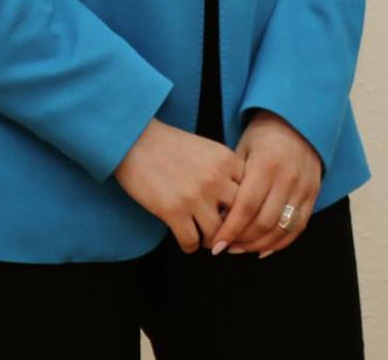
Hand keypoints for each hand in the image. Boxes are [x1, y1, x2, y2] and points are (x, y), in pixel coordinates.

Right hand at [112, 118, 244, 252]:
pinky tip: (187, 241)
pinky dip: (190, 246)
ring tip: (206, 239)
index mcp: (227, 160)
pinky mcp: (173, 211)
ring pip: (216, 234)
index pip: (251, 193)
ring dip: (212, 241)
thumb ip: (226, 171)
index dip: (247, 209)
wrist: (136, 140)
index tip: (240, 218)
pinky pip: (191, 241)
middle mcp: (216, 179)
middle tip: (226, 235)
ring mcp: (195, 196)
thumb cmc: (172, 146)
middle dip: (234, 229)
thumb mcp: (208, 150)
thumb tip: (238, 203)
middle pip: (239, 216)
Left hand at [210, 111, 322, 256]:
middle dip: (242, 241)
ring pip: (281, 229)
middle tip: (224, 247)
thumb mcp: (242, 150)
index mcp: (266, 165)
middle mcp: (288, 178)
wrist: (297, 121)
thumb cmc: (262, 136)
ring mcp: (303, 187)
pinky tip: (262, 249)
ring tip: (240, 248)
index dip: (230, 230)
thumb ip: (232, 182)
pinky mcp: (313, 193)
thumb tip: (216, 217)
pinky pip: (298, 226)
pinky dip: (280, 242)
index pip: (246, 208)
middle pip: (264, 222)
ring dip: (259, 244)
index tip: (216, 245)